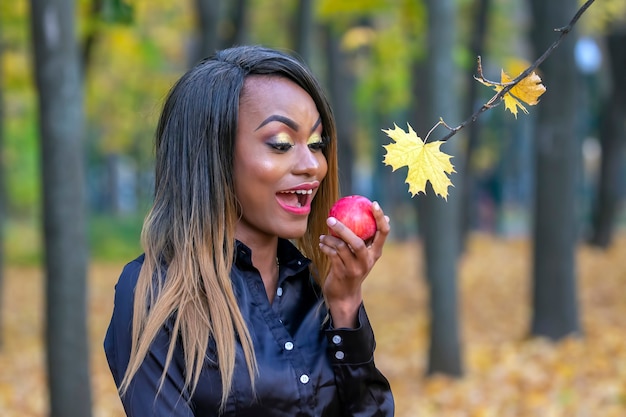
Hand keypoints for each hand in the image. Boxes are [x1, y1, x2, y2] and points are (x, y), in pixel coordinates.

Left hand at [318, 201, 389, 327]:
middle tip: (330, 218)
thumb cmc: (352, 268)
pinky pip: (332, 256)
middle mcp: (367, 261)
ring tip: (322, 235)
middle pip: (357, 242)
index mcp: (375, 253)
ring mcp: (355, 268)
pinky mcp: (343, 273)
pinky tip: (321, 243)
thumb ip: (365, 239)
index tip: (373, 203)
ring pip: (341, 248)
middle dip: (342, 229)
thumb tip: (373, 216)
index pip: (383, 232)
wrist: (344, 295)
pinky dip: (325, 247)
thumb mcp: (362, 255)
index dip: (380, 217)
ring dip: (329, 239)